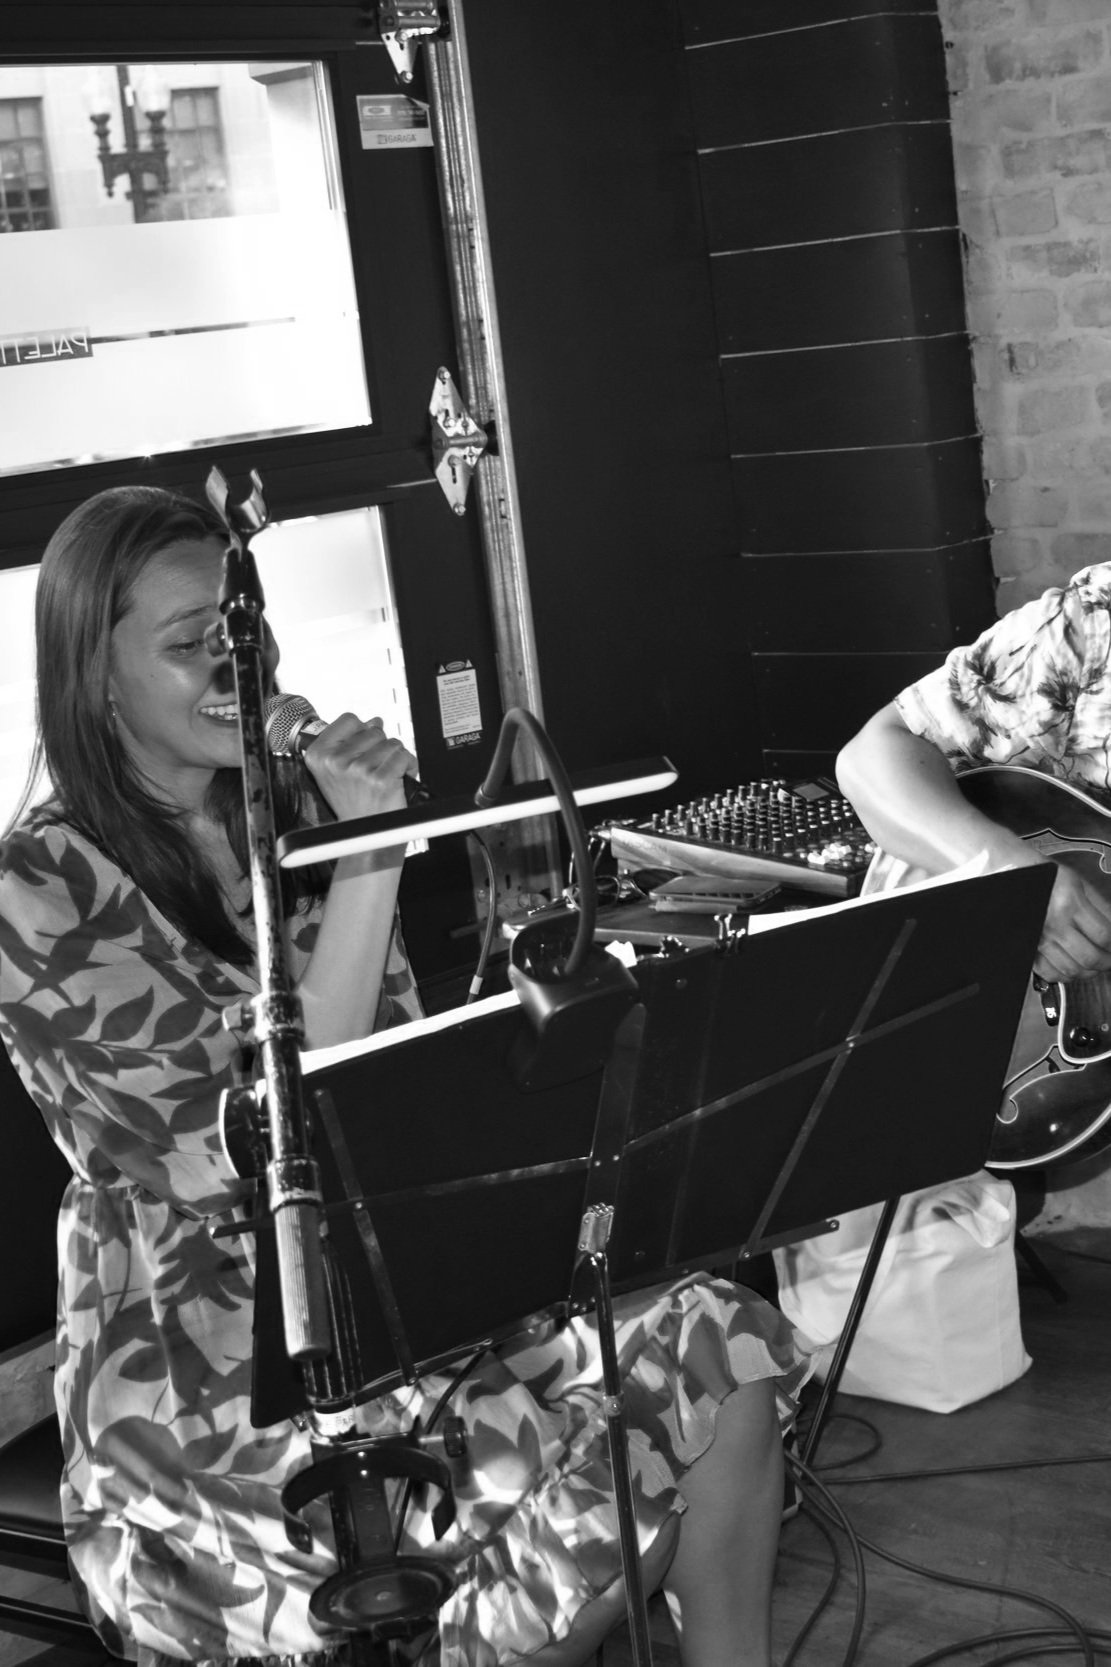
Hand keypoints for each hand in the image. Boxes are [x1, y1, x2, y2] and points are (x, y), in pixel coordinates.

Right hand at [301, 713, 416, 824]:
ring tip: (385, 776)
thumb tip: (373, 721)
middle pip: (374, 730)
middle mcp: (335, 762)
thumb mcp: (338, 770)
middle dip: (381, 746)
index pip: (349, 719)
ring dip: (395, 758)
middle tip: (375, 769)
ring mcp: (358, 770)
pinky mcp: (380, 780)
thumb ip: (351, 741)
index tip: (362, 749)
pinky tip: (398, 780)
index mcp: (319, 755)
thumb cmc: (353, 803)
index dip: (362, 731)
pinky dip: (408, 766)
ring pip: (391, 743)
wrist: (364, 836)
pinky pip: (404, 756)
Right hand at [1035, 861, 1110, 982]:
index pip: (1103, 935)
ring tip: (1095, 965)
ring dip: (1089, 971)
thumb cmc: (1045, 876)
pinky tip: (1073, 968)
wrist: (1013, 875)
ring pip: (1071, 969)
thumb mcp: (1078, 882)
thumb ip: (1100, 907)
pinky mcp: (1028, 947)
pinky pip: (1049, 972)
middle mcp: (1053, 924)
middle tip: (1110, 959)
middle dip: (1107, 962)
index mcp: (1069, 903)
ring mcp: (1039, 938)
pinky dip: (1066, 976)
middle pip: (1090, 957)